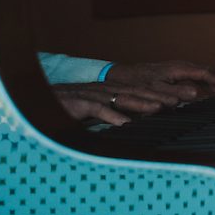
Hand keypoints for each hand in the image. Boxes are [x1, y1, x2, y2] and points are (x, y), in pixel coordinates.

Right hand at [53, 81, 177, 125]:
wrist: (38, 101)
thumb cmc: (68, 109)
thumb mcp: (95, 112)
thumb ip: (113, 114)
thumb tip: (132, 123)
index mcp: (110, 92)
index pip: (138, 92)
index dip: (157, 96)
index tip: (176, 102)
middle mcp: (104, 91)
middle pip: (135, 93)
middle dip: (157, 97)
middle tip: (177, 102)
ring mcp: (92, 95)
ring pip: (121, 98)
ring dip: (141, 103)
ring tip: (159, 109)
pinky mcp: (78, 104)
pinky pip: (98, 110)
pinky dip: (111, 116)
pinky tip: (124, 123)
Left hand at [104, 60, 214, 102]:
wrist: (120, 75)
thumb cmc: (136, 83)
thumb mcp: (156, 90)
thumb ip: (177, 92)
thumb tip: (197, 94)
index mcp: (179, 68)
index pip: (206, 74)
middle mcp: (180, 66)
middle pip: (206, 71)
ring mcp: (175, 67)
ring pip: (200, 73)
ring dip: (210, 82)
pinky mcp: (171, 71)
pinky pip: (193, 75)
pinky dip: (201, 83)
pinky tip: (200, 91)